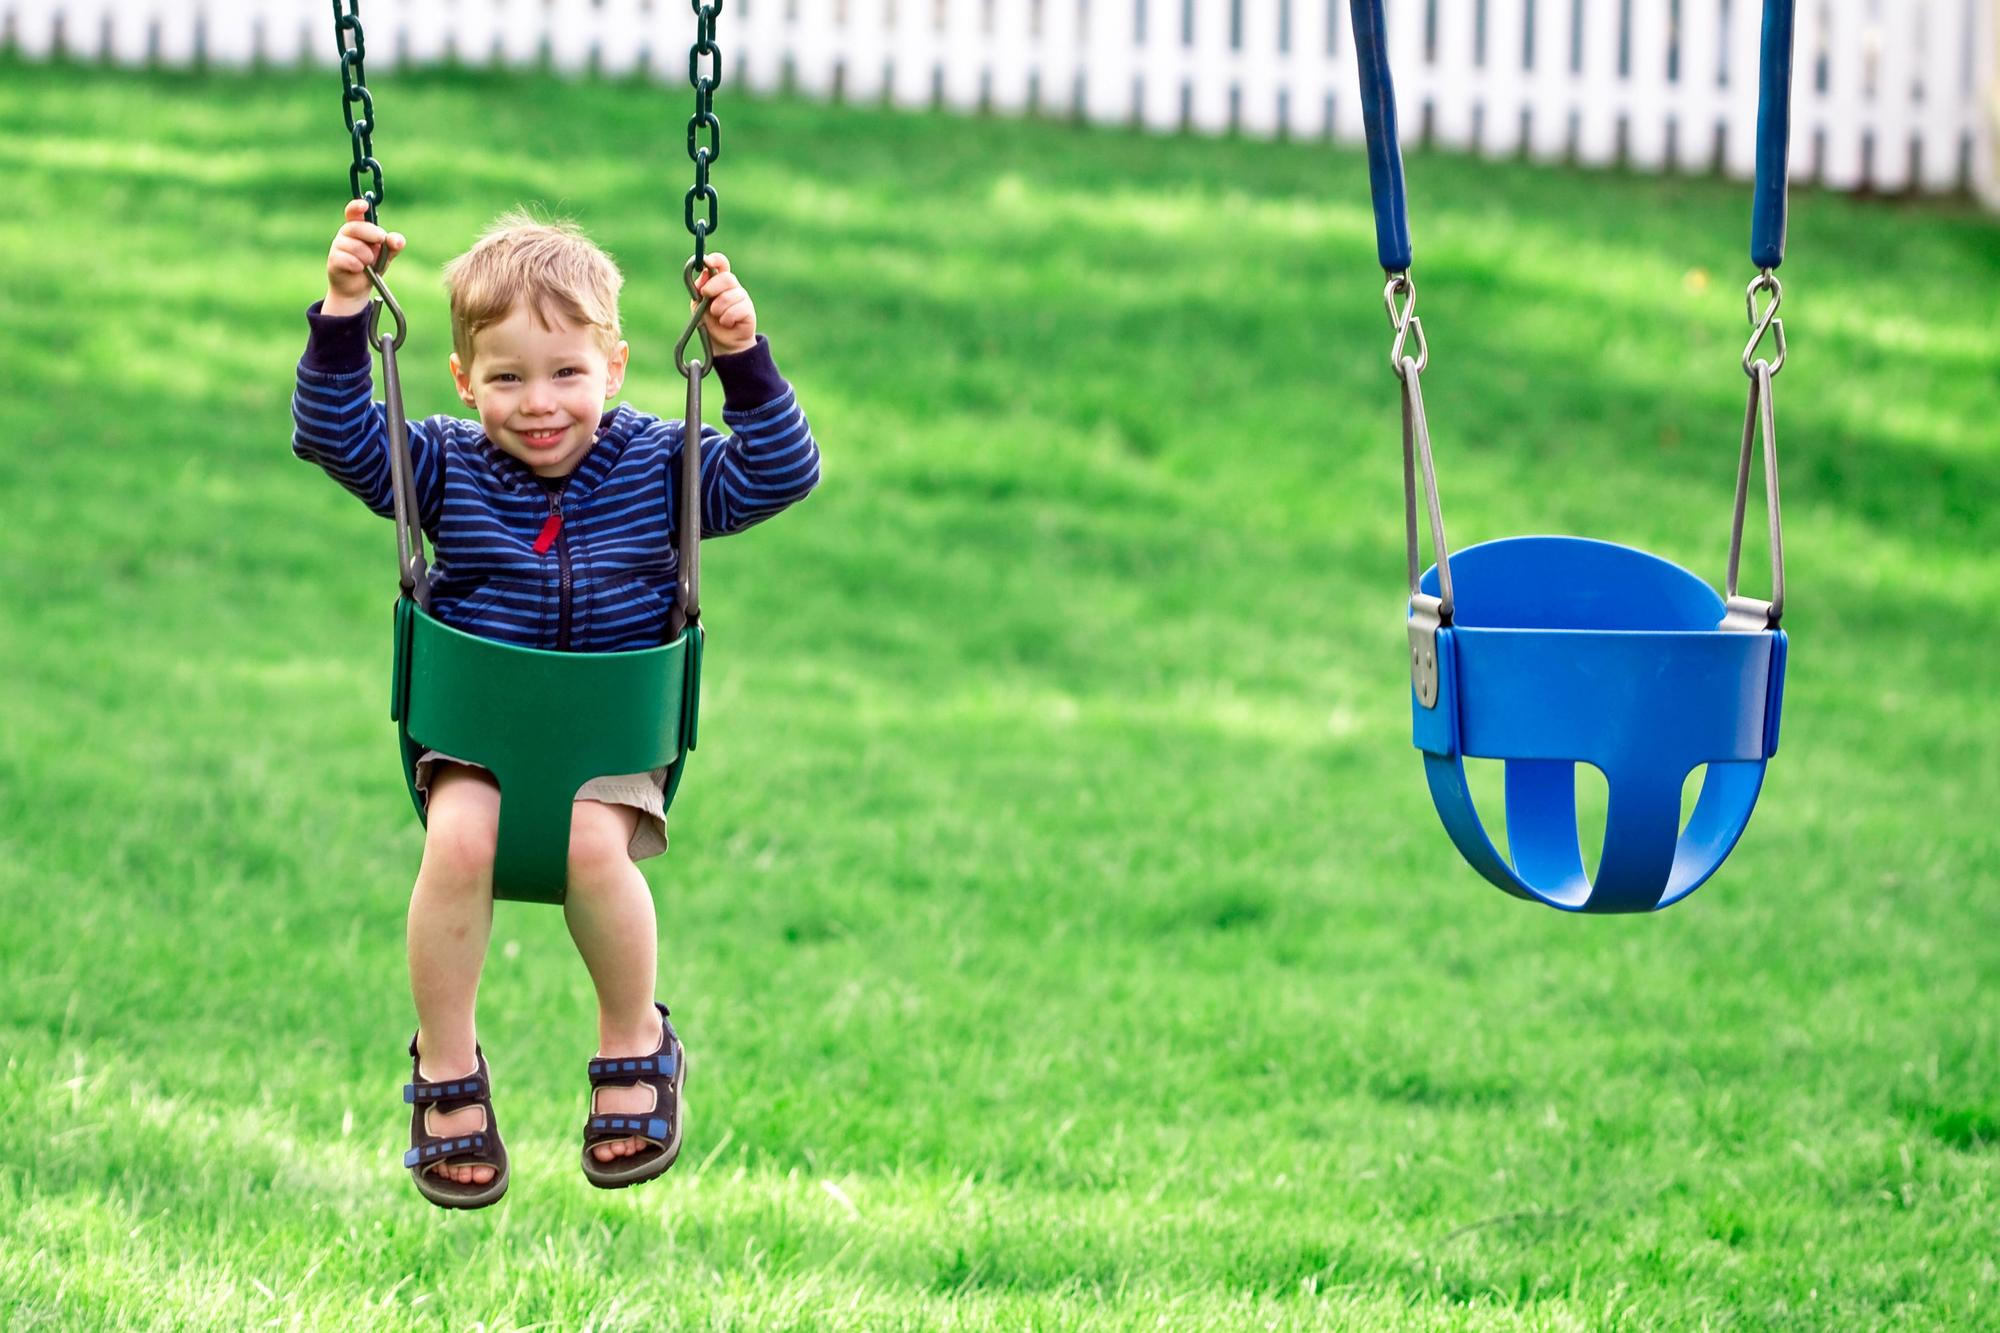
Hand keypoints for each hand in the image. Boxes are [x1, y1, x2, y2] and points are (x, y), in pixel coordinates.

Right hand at [324, 198, 405, 316]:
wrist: (358, 288)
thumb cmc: (372, 266)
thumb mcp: (386, 254)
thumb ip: (393, 245)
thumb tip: (397, 240)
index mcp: (358, 227)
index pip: (354, 212)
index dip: (357, 207)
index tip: (364, 205)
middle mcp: (346, 233)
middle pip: (355, 227)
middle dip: (371, 234)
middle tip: (380, 240)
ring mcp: (337, 246)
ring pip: (354, 245)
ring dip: (366, 256)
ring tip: (368, 264)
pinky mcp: (333, 260)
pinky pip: (346, 259)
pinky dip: (357, 265)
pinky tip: (359, 269)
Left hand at [692, 254, 756, 354]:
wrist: (723, 342)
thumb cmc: (709, 321)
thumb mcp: (698, 304)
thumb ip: (699, 289)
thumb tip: (704, 274)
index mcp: (719, 281)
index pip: (721, 263)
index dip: (715, 259)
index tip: (706, 261)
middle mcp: (733, 287)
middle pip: (727, 278)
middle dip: (713, 287)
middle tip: (706, 296)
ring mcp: (742, 298)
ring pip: (729, 296)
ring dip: (718, 309)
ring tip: (717, 316)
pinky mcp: (749, 311)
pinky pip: (737, 310)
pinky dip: (727, 319)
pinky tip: (727, 323)